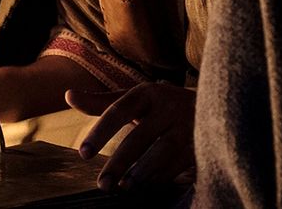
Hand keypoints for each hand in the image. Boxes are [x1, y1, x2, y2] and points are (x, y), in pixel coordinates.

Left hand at [66, 83, 195, 190]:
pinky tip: (146, 187)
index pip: (118, 111)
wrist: (212, 103)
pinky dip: (161, 177)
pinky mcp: (201, 143)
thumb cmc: (160, 105)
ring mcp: (187, 126)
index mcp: (147, 93)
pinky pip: (180, 164)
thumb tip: (68, 96)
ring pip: (163, 152)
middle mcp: (168, 107)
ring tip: (124, 187)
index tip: (83, 154)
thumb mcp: (134, 99)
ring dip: (142, 172)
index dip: (100, 132)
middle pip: (139, 137)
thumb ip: (102, 102)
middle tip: (103, 184)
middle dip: (119, 162)